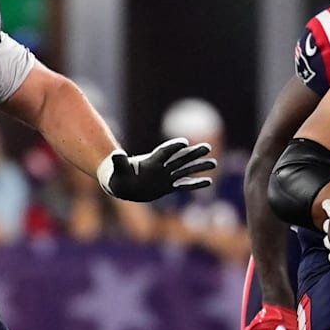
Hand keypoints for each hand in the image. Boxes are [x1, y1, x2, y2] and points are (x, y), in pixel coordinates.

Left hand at [97, 138, 216, 201]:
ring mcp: (165, 176)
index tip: (184, 143)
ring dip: (198, 166)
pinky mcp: (167, 186)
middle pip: (179, 158)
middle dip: (193, 153)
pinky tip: (208, 182)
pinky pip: (183, 185)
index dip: (173, 147)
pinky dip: (195, 183)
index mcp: (150, 161)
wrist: (121, 185)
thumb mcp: (118, 169)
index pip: (164, 152)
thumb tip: (116, 154)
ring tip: (213, 163)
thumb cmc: (118, 176)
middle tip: (208, 147)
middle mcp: (161, 167)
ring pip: (185, 169)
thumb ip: (119, 161)